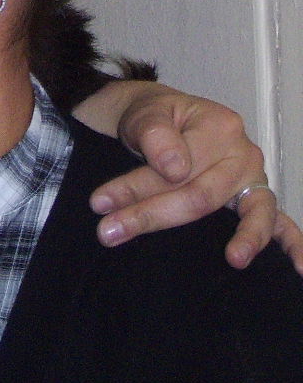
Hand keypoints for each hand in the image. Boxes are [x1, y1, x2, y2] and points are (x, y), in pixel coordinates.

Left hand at [84, 81, 300, 270]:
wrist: (161, 116)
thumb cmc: (155, 117)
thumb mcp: (145, 114)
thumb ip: (155, 135)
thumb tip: (176, 168)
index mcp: (219, 126)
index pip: (177, 168)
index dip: (134, 188)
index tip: (99, 204)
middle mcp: (243, 153)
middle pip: (202, 195)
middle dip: (152, 215)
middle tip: (108, 231)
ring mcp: (254, 178)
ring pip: (246, 213)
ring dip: (239, 239)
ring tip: (232, 259)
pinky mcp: (257, 198)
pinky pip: (281, 222)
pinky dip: (293, 245)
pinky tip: (297, 268)